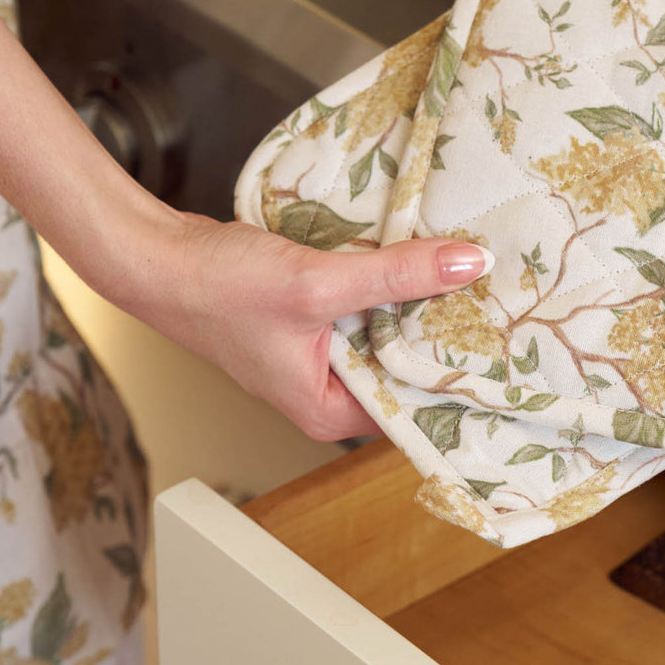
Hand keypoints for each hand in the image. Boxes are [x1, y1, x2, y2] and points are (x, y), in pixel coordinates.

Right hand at [0, 5, 491, 440]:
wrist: (156, 256)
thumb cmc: (218, 289)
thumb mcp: (317, 283)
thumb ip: (395, 275)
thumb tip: (469, 264)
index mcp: (327, 408)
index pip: (413, 407)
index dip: (459, 378)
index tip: (508, 349)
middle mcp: (325, 389)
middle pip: (403, 366)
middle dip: (446, 334)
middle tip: (505, 306)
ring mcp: (315, 352)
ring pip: (385, 330)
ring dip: (418, 303)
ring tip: (477, 280)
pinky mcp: (308, 316)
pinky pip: (364, 304)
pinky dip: (388, 282)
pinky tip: (420, 257)